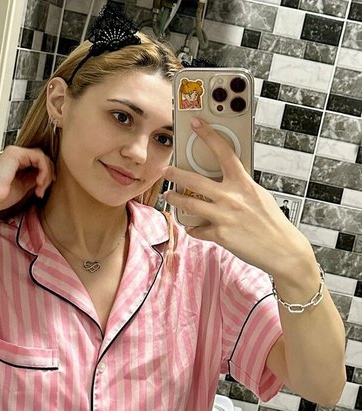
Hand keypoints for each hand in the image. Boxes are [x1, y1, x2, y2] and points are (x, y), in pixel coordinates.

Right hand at [0, 146, 54, 216]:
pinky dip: (43, 170)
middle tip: (41, 190)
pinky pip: (39, 157)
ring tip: (39, 188)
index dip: (46, 175)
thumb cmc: (2, 196)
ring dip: (46, 174)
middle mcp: (15, 154)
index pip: (38, 162)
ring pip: (42, 157)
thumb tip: (47, 176)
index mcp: (15, 162)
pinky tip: (38, 182)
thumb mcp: (24, 186)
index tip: (43, 189)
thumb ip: (34, 178)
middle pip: (41, 159)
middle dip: (47, 176)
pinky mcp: (16, 153)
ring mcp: (15, 152)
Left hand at [163, 118, 313, 277]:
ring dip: (175, 199)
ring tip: (169, 196)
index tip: (196, 123)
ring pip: (189, 204)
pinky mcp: (220, 235)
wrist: (281, 248)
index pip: (223, 152)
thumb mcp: (258, 195)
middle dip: (176, 174)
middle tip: (167, 171)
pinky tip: (194, 228)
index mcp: (243, 183)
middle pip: (194, 180)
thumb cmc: (271, 222)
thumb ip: (239, 187)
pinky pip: (198, 230)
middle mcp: (231, 197)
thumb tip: (223, 183)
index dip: (208, 135)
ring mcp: (224, 216)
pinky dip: (194, 229)